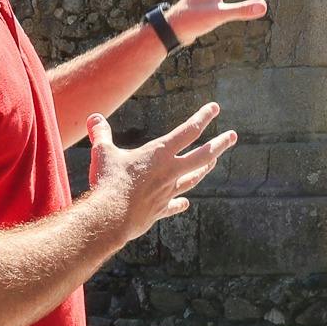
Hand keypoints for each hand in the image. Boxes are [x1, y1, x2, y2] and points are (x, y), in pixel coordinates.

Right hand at [86, 102, 236, 243]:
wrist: (111, 217)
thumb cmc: (108, 181)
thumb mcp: (102, 153)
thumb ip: (101, 134)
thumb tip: (94, 117)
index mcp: (160, 153)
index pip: (188, 130)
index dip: (202, 117)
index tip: (215, 108)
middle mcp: (170, 171)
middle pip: (202, 155)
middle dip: (220, 144)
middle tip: (233, 137)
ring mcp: (168, 191)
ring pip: (193, 178)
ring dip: (204, 169)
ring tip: (214, 163)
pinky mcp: (160, 210)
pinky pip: (173, 205)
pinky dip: (179, 203)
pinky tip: (184, 203)